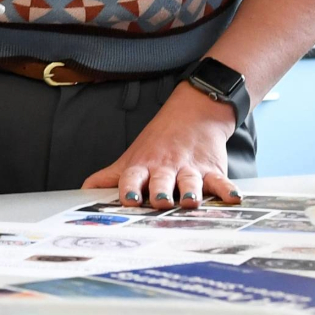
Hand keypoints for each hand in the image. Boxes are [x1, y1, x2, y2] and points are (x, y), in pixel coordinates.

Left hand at [84, 86, 239, 208]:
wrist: (192, 114)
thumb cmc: (156, 144)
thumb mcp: (131, 159)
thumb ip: (109, 178)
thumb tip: (81, 192)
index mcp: (143, 168)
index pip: (133, 178)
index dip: (130, 188)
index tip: (129, 199)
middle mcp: (165, 168)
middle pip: (162, 181)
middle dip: (161, 191)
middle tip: (161, 201)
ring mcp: (189, 169)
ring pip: (190, 181)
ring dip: (191, 191)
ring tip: (192, 201)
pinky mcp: (212, 170)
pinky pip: (220, 181)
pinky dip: (227, 190)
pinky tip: (233, 198)